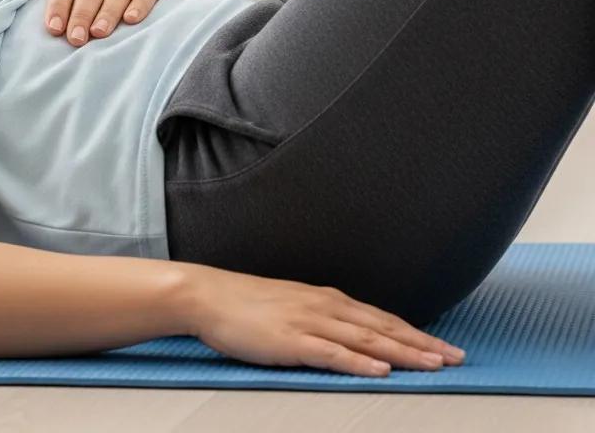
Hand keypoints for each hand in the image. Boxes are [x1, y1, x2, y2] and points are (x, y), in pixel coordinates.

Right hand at [179, 264, 464, 376]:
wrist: (209, 294)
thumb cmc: (246, 304)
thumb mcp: (291, 305)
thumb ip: (320, 318)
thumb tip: (348, 335)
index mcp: (325, 299)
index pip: (380, 318)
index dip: (414, 333)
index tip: (443, 347)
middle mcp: (324, 307)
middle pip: (382, 328)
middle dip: (422, 344)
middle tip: (456, 358)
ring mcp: (308, 322)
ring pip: (366, 340)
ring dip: (402, 353)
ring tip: (432, 365)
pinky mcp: (291, 340)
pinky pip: (331, 353)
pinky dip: (359, 362)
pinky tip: (379, 371)